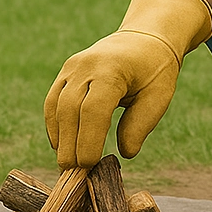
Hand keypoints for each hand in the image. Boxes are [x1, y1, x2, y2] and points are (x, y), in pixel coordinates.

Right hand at [44, 0, 211, 168]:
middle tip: (73, 174)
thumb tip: (124, 154)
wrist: (145, 38)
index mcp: (112, 70)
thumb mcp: (158, 98)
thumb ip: (140, 125)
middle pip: (71, 110)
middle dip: (71, 144)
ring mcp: (73, 67)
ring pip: (58, 106)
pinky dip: (54, 124)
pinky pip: (53, 101)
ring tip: (67, 165)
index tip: (89, 165)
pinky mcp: (66, 72)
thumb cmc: (156, 71)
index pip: (94, 110)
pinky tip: (60, 145)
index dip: (88, 140)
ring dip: (61, 138)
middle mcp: (87, 65)